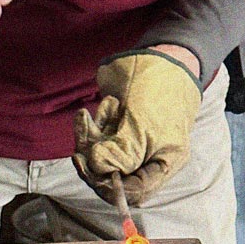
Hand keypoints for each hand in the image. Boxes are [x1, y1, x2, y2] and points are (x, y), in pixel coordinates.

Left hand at [72, 49, 202, 205]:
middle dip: (95, 160)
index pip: (135, 190)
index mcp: (164, 161)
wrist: (162, 53)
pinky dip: (92, 125)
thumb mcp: (142, 126)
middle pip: (114, 173)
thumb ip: (120, 153)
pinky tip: (93, 110)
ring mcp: (132, 138)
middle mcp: (148, 154)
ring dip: (90, 138)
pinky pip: (99, 135)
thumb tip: (96, 168)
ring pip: (102, 154)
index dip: (111, 186)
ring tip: (89, 117)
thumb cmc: (160, 91)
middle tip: (80, 149)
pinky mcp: (119, 123)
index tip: (93, 169)